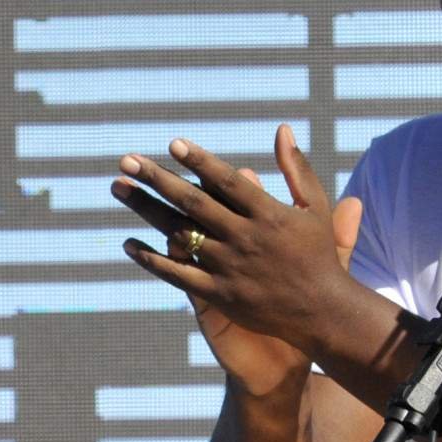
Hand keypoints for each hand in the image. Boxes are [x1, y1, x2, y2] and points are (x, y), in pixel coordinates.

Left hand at [111, 125, 366, 393]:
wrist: (322, 312)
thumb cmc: (318, 254)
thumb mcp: (314, 206)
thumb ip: (295, 168)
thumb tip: (282, 129)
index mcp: (268, 213)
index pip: (226, 181)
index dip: (199, 161)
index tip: (173, 144)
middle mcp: (244, 238)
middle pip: (192, 202)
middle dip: (156, 178)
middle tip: (127, 159)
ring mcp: (228, 267)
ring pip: (178, 233)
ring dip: (145, 210)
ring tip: (118, 187)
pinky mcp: (218, 294)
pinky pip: (178, 275)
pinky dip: (152, 260)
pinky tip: (129, 244)